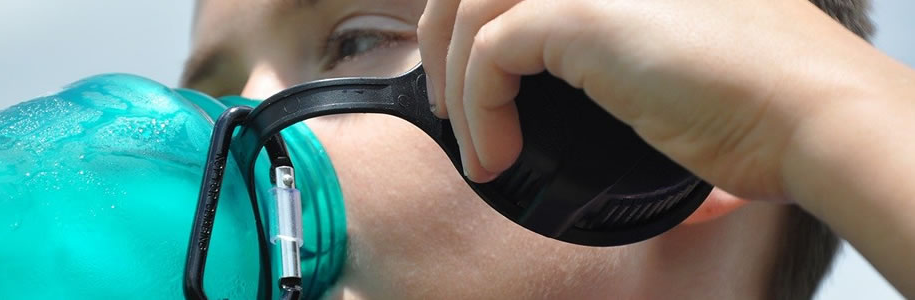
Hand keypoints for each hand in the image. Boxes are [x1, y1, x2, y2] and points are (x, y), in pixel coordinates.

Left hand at [418, 0, 908, 199]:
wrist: (809, 110)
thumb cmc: (756, 93)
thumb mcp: (668, 44)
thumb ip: (608, 40)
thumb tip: (560, 71)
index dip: (474, 12)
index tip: (465, 70)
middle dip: (443, 36)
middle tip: (450, 100)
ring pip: (469, 7)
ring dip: (453, 81)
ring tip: (473, 142)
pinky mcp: (580, 10)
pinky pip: (489, 54)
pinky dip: (477, 110)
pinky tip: (493, 153)